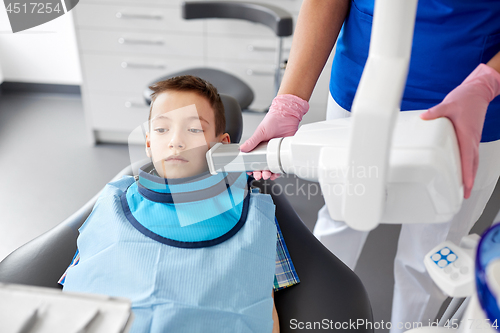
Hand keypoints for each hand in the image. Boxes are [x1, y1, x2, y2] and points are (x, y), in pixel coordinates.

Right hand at [240, 94, 308, 179]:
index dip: (251, 167)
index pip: (253, 159)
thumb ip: (251, 141)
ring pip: (271, 167)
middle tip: (259, 175)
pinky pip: (281, 164)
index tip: (250, 172)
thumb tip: (242, 149)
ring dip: (268, 173)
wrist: (287, 116)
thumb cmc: (273, 120)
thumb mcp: (260, 132)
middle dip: (260, 173)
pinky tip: (276, 172)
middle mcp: (267, 151)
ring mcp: (276, 152)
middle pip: (262, 166)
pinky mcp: (284, 153)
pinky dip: (278, 170)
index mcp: (258, 146)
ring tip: (267, 175)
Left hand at [420, 64, 499, 198]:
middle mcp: (472, 139)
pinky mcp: (471, 138)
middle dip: (468, 180)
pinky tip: (462, 171)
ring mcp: (472, 139)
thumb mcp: (448, 104)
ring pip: (472, 161)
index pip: (467, 158)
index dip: (466, 172)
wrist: (478, 91)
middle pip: (471, 164)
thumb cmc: (466, 98)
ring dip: (469, 175)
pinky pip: (470, 155)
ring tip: (463, 188)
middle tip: (463, 194)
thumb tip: (424, 117)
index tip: (464, 184)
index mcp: (467, 134)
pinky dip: (468, 165)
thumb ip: (435, 112)